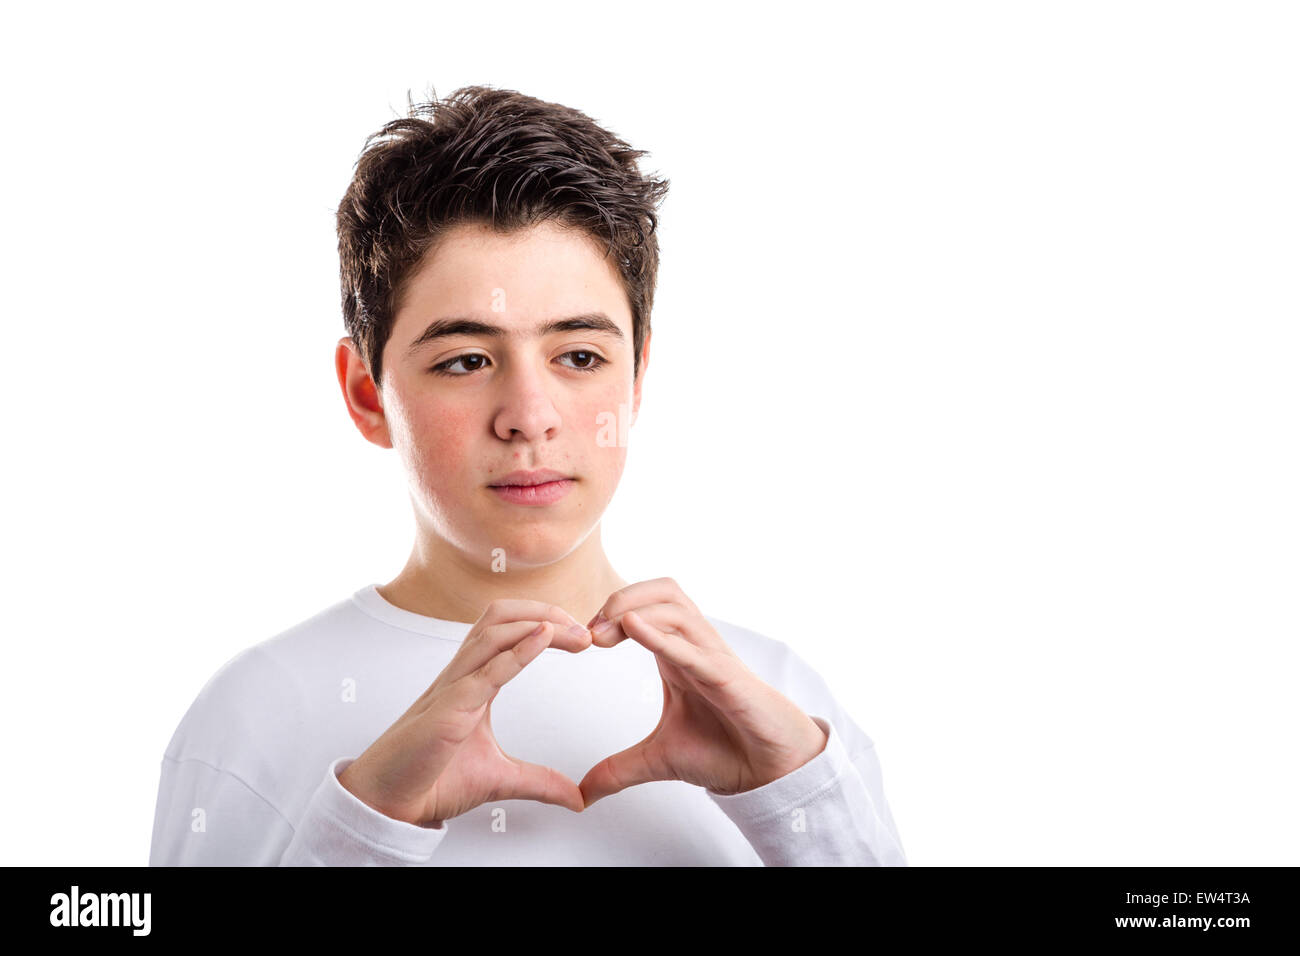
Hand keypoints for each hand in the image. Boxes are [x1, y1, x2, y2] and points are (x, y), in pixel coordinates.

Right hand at [338, 599, 591, 826]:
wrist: (390, 804)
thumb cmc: (431, 779)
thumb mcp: (500, 779)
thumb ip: (540, 781)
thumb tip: (576, 797)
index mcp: (473, 682)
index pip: (508, 630)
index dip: (545, 623)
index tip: (581, 637)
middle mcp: (462, 675)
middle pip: (501, 616)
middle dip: (545, 611)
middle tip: (585, 627)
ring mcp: (453, 688)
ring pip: (492, 632)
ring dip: (539, 623)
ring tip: (574, 632)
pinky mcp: (448, 709)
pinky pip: (485, 671)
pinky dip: (518, 650)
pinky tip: (543, 639)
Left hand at [578, 578, 828, 806]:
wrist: (769, 771)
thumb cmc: (725, 750)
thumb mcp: (658, 759)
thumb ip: (618, 770)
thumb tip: (582, 793)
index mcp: (677, 654)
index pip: (645, 606)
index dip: (610, 612)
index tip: (581, 640)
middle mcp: (695, 647)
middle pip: (662, 591)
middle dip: (620, 598)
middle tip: (589, 631)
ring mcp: (712, 658)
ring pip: (677, 608)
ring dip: (635, 610)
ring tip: (603, 633)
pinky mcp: (728, 678)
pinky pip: (694, 648)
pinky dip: (662, 636)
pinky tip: (634, 629)